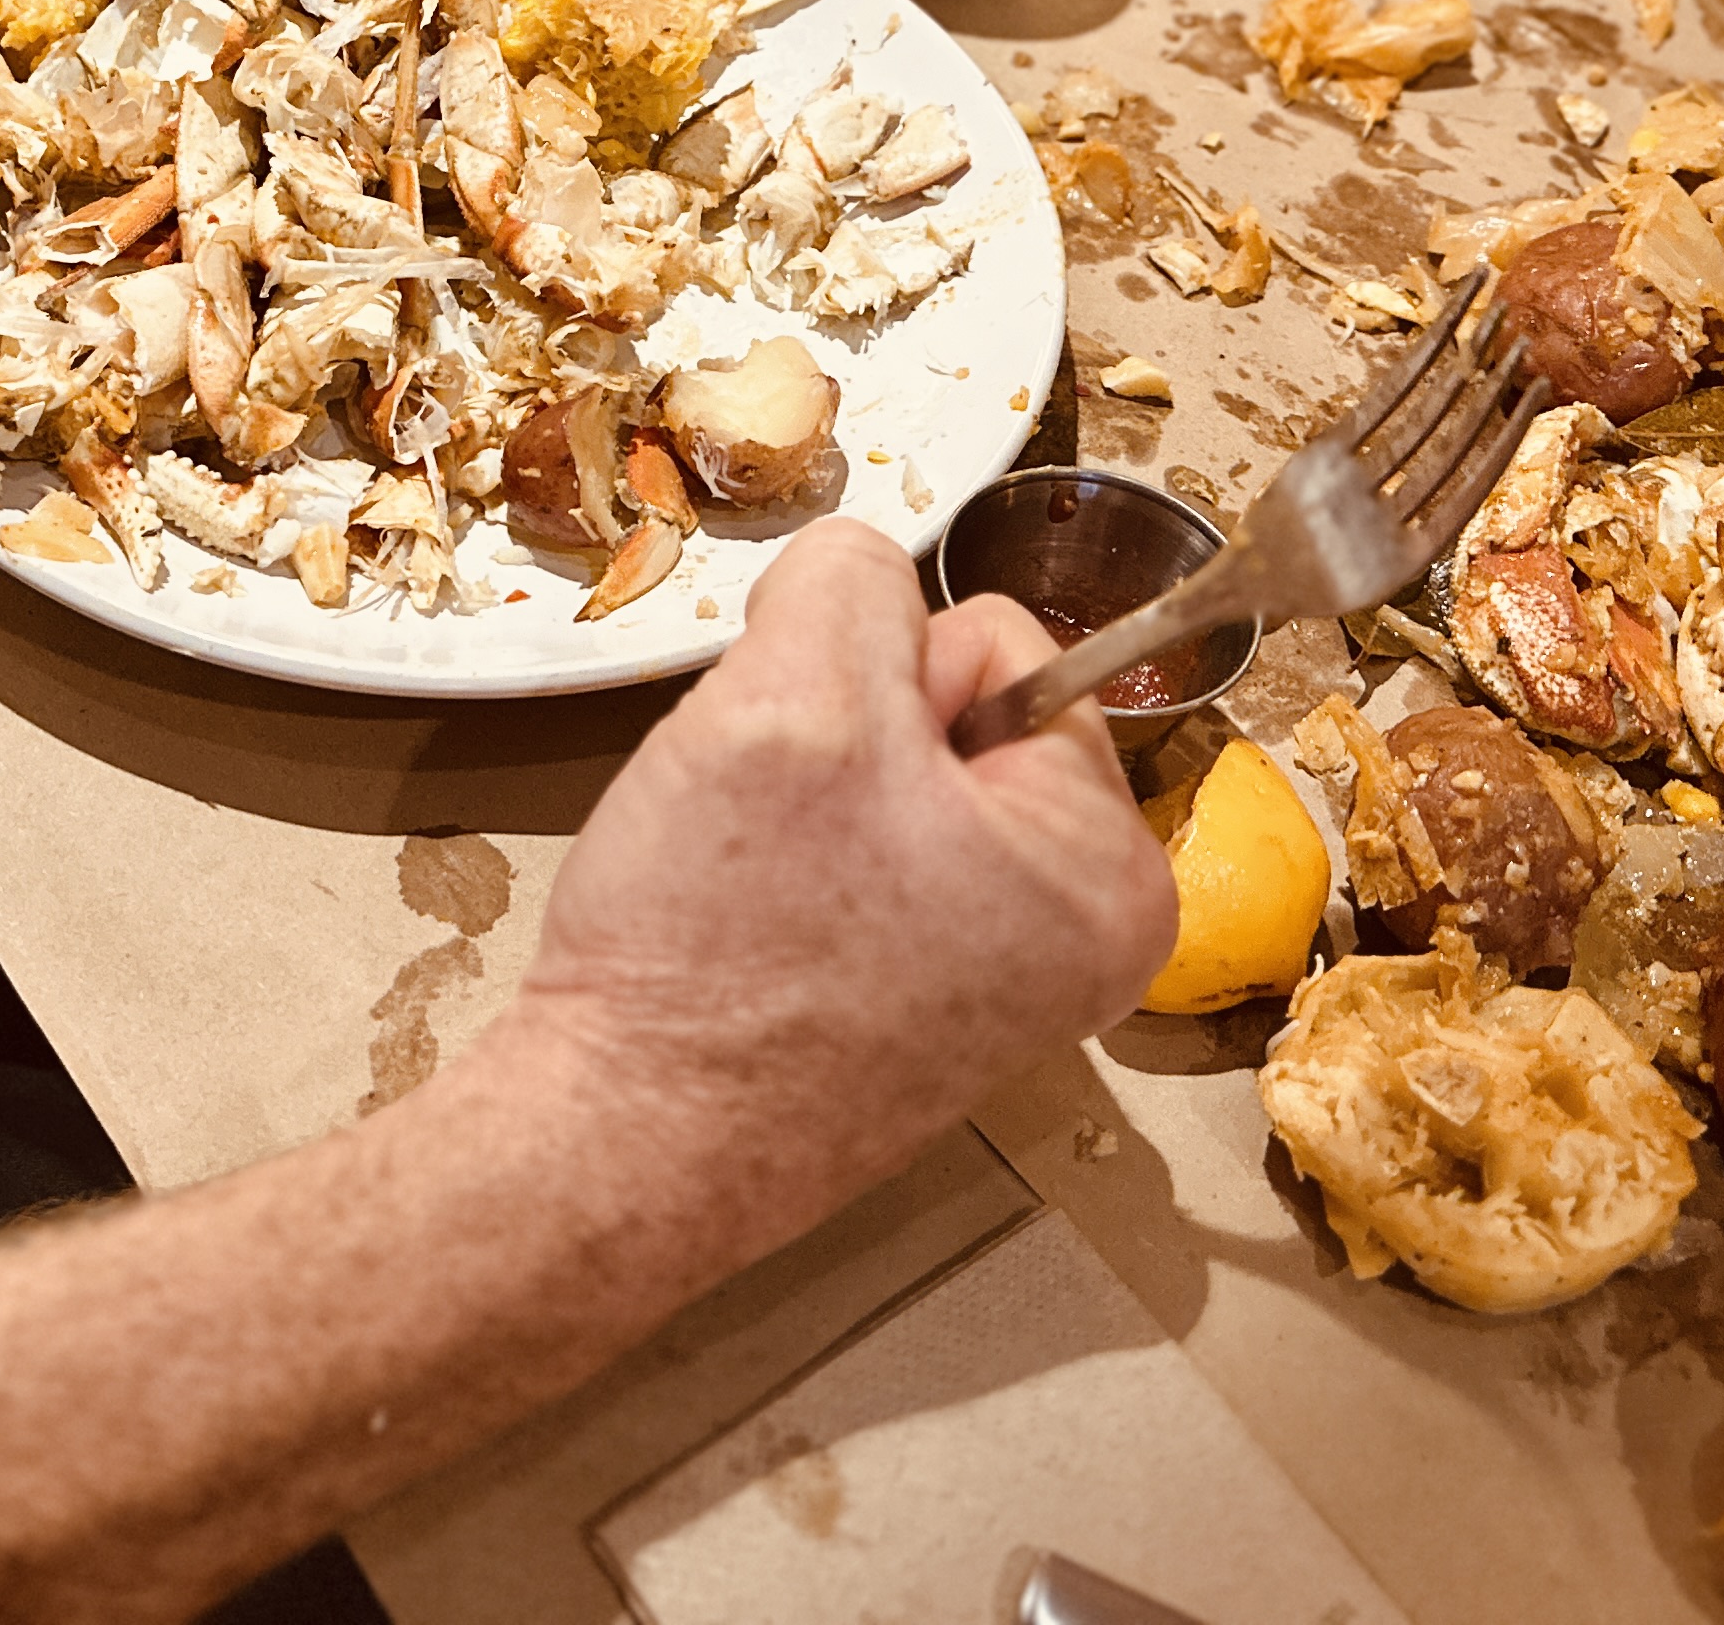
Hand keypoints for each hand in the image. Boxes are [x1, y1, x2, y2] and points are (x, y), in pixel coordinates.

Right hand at [504, 520, 1176, 1262]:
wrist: (614, 1147)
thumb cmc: (720, 947)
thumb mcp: (794, 689)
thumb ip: (851, 577)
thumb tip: (861, 578)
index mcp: (1108, 868)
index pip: (1002, 644)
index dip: (878, 674)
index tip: (819, 771)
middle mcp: (1079, 936)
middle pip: (946, 712)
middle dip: (836, 736)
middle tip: (769, 829)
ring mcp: (992, 983)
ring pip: (881, 780)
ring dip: (798, 796)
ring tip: (746, 879)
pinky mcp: (906, 1012)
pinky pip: (849, 864)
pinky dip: (781, 867)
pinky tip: (741, 925)